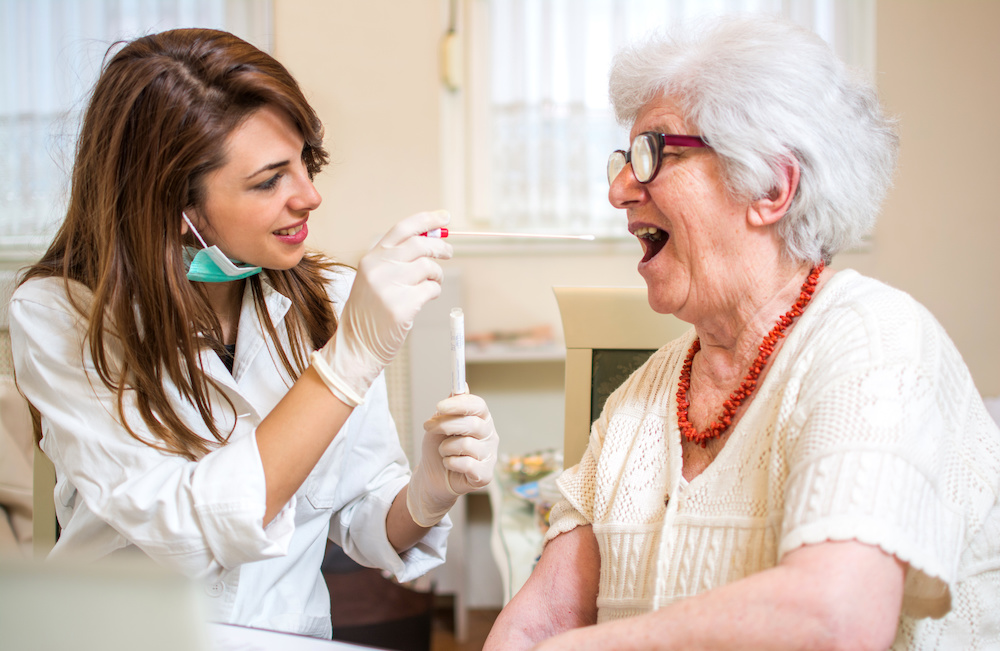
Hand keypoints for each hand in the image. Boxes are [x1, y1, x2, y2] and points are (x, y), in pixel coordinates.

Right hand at [312, 211, 451, 405]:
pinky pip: (431, 290)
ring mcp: (389, 288)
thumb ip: (397, 259)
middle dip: (440, 247)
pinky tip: (425, 298)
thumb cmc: (370, 312)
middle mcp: (378, 269)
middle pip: (420, 245)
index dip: (426, 220)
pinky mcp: (401, 307)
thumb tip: (433, 239)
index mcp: (371, 258)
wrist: (356, 346)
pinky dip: (434, 292)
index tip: (445, 217)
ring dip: (437, 274)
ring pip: (429, 267)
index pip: (402, 229)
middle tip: (449, 252)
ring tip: (433, 282)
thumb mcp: (375, 279)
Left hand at [407, 392, 498, 527]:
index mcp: (482, 419)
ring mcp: (490, 456)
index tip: (439, 406)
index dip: (459, 404)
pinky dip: (450, 462)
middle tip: (428, 427)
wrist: (431, 476)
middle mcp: (490, 436)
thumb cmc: (438, 447)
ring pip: (466, 445)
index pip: (478, 405)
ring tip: (443, 452)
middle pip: (472, 424)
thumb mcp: (438, 424)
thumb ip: (450, 408)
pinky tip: (450, 464)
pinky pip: (466, 464)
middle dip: (446, 425)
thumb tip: (462, 385)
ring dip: (445, 448)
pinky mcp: (485, 475)